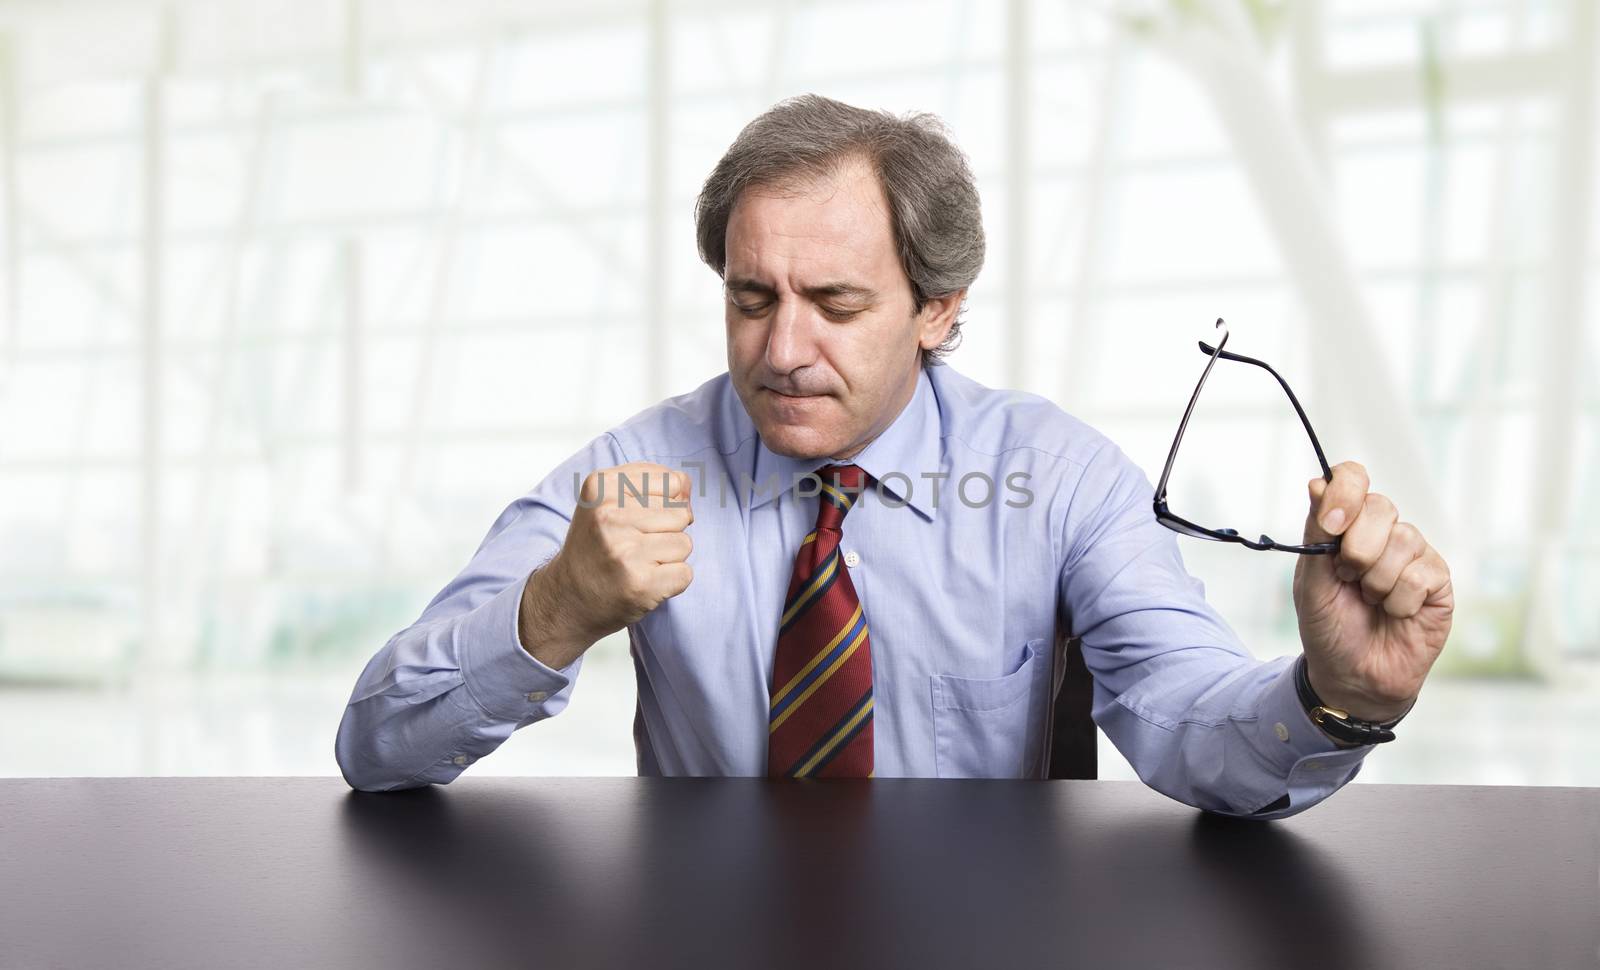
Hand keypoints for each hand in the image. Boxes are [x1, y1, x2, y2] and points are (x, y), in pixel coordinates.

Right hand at [519, 462, 693, 666]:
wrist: (568, 597)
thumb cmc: (597, 545)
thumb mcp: (608, 500)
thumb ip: (650, 482)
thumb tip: (686, 485)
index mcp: (602, 487)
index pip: (673, 481)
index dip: (667, 502)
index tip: (640, 518)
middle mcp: (609, 517)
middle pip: (681, 513)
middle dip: (668, 531)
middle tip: (636, 545)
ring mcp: (624, 552)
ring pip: (684, 543)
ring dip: (669, 557)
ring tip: (639, 563)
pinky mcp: (640, 584)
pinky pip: (685, 573)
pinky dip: (672, 581)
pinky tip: (645, 581)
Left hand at [1292, 461, 1453, 722]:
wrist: (1353, 675)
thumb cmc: (1329, 626)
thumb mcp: (1310, 580)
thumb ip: (1315, 532)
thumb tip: (1317, 483)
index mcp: (1347, 525)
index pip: (1353, 478)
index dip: (1345, 493)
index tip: (1331, 524)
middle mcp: (1383, 532)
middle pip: (1381, 507)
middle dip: (1357, 550)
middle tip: (1347, 579)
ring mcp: (1413, 554)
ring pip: (1404, 541)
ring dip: (1377, 581)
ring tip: (1370, 602)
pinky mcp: (1438, 580)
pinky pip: (1421, 574)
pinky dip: (1399, 601)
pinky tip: (1395, 614)